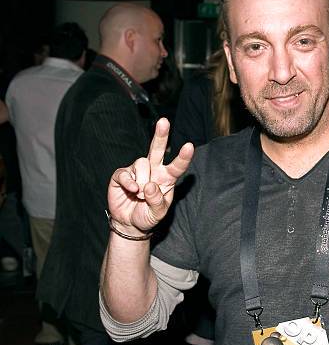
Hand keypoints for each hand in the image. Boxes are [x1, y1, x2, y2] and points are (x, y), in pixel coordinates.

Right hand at [108, 118, 193, 235]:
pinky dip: (129, 182)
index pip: (177, 166)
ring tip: (140, 195)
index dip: (183, 157)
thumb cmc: (148, 215)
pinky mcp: (122, 175)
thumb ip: (157, 201)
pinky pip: (125, 173)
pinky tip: (133, 190)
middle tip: (164, 121)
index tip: (189, 146)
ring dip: (143, 181)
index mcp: (167, 178)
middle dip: (161, 135)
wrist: (130, 223)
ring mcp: (137, 171)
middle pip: (158, 149)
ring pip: (142, 163)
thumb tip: (150, 186)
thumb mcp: (158, 213)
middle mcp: (153, 170)